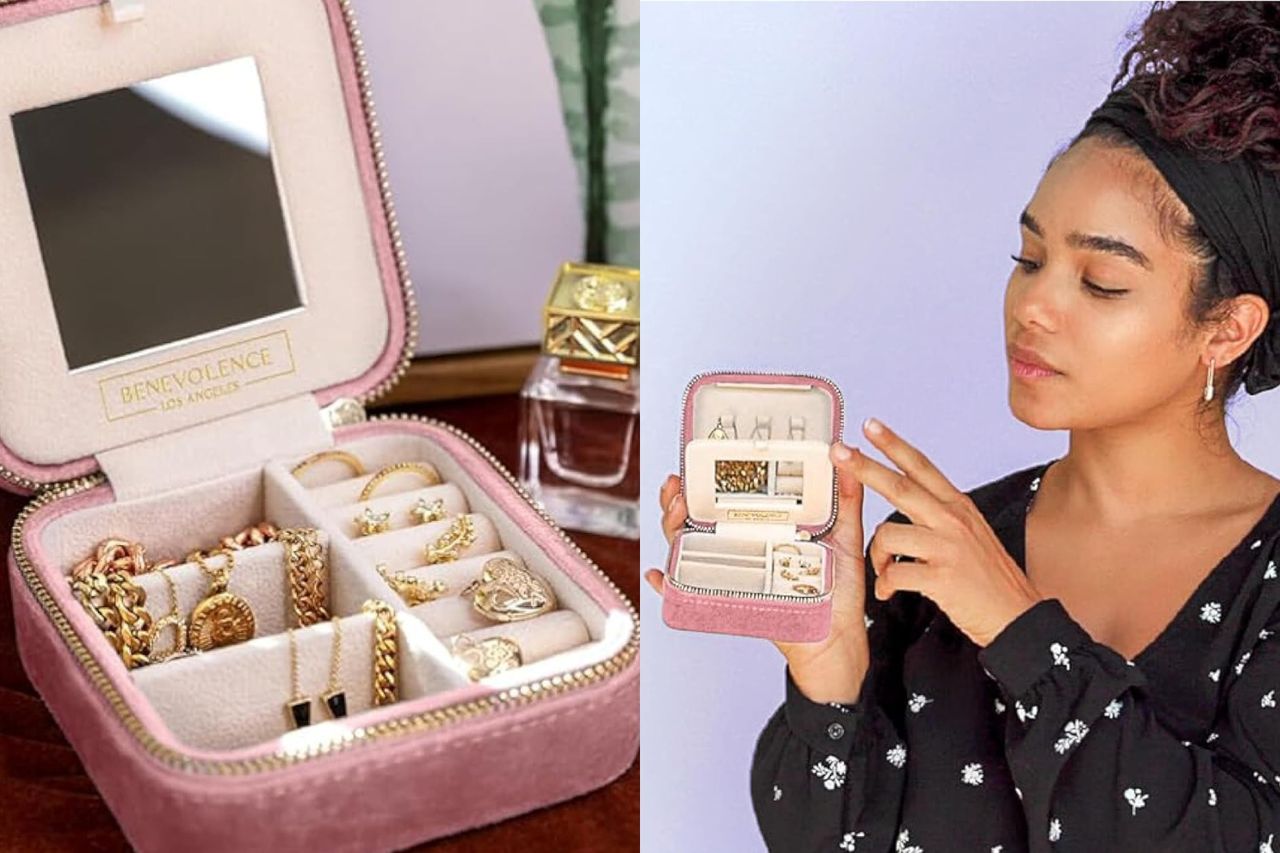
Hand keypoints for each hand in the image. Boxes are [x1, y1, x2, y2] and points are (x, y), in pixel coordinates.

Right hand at [644, 463, 872, 704]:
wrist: (837, 636)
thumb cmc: (838, 590)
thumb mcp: (844, 538)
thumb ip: (846, 501)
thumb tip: (847, 460)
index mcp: (763, 530)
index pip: (726, 500)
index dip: (706, 481)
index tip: (699, 463)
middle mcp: (741, 549)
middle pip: (696, 520)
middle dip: (677, 500)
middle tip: (679, 488)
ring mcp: (731, 574)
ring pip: (686, 549)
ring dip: (670, 529)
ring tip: (675, 514)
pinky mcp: (727, 600)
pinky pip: (686, 593)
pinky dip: (666, 586)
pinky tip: (658, 575)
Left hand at [838, 417, 1042, 647]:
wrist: (1019, 618)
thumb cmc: (990, 581)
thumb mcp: (972, 534)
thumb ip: (943, 515)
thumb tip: (914, 502)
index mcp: (959, 507)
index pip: (922, 467)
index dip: (894, 444)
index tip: (870, 425)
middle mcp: (953, 520)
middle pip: (899, 486)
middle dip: (864, 466)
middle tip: (838, 452)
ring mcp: (948, 547)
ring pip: (888, 533)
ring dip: (877, 556)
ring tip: (883, 572)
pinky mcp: (942, 577)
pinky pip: (894, 574)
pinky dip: (885, 585)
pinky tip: (889, 592)